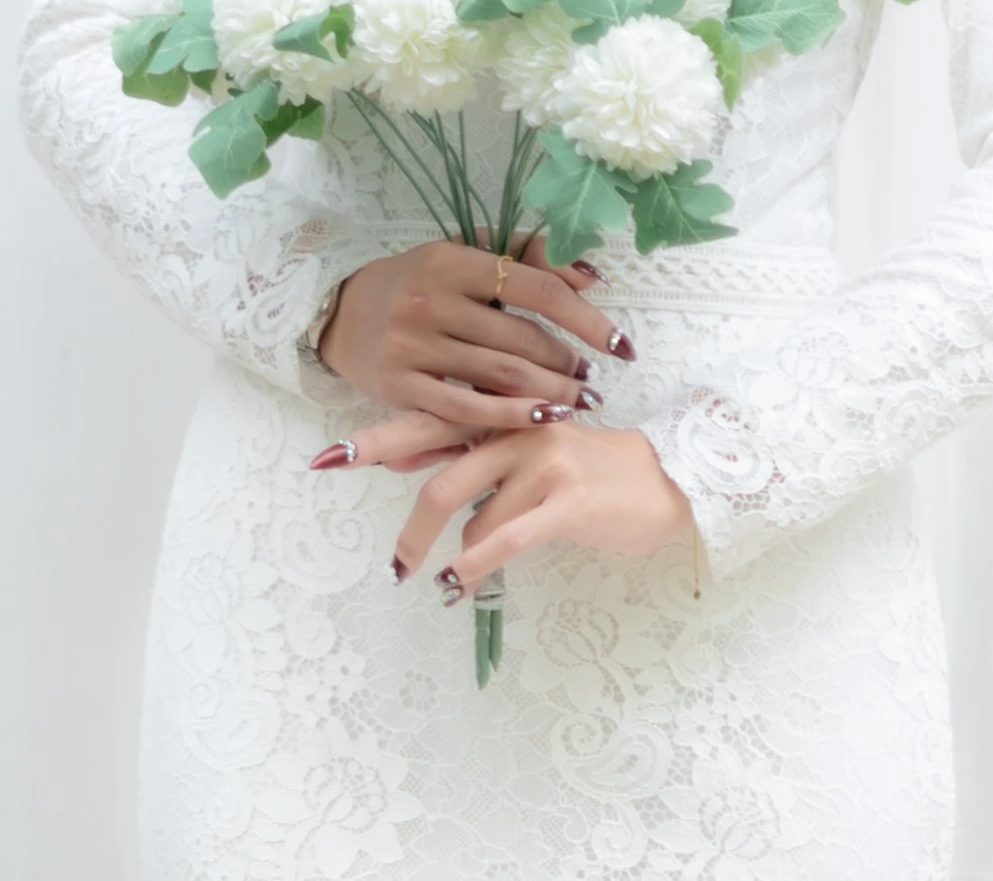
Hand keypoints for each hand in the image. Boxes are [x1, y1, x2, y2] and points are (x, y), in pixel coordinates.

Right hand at [317, 238, 633, 431]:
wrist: (341, 314)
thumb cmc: (418, 281)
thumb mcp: (465, 253)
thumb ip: (528, 257)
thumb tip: (591, 277)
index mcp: (455, 261)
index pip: (537, 289)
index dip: (586, 319)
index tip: (619, 342)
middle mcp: (434, 301)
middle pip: (522, 341)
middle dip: (568, 364)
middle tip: (592, 378)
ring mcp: (414, 346)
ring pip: (500, 377)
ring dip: (550, 394)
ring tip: (578, 401)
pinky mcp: (400, 385)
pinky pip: (466, 409)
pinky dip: (511, 417)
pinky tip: (542, 421)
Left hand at [381, 420, 692, 597]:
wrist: (665, 480)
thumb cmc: (587, 472)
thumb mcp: (525, 452)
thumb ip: (467, 451)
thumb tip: (396, 457)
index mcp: (503, 411)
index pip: (429, 417)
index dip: (377, 439)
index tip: (326, 458)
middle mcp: (518, 424)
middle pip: (440, 465)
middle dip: (411, 522)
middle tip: (394, 566)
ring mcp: (544, 457)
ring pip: (470, 505)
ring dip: (454, 553)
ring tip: (449, 580)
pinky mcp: (567, 497)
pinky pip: (508, 534)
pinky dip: (477, 562)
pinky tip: (460, 582)